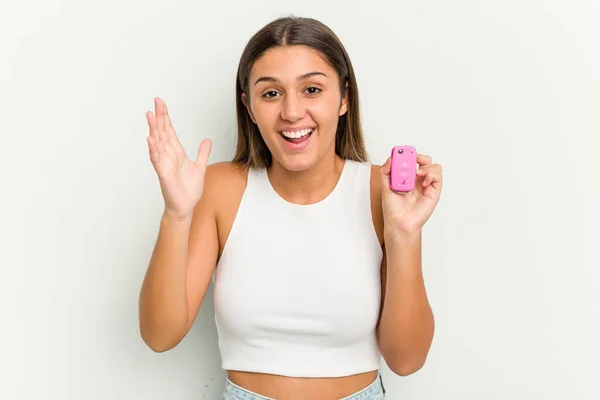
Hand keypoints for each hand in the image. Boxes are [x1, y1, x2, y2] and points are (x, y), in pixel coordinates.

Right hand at [146, 97, 211, 219]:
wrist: (186, 207)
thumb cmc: (189, 190)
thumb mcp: (200, 167)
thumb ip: (202, 153)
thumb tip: (207, 140)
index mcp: (177, 153)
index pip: (170, 131)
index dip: (166, 117)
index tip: (161, 103)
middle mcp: (168, 156)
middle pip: (163, 132)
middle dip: (160, 117)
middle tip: (156, 102)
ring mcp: (164, 164)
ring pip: (158, 143)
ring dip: (154, 129)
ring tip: (150, 115)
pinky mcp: (164, 174)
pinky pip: (157, 160)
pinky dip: (154, 149)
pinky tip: (150, 139)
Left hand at [379, 153, 442, 235]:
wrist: (399, 222)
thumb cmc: (393, 208)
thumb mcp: (385, 186)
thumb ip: (385, 171)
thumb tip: (390, 158)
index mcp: (406, 176)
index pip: (411, 159)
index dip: (408, 154)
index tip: (402, 152)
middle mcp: (418, 179)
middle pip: (424, 160)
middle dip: (419, 156)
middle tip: (412, 159)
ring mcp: (426, 184)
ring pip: (434, 166)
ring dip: (426, 166)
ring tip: (417, 174)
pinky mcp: (434, 191)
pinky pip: (437, 176)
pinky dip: (431, 175)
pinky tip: (422, 182)